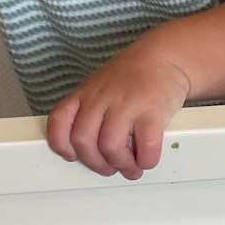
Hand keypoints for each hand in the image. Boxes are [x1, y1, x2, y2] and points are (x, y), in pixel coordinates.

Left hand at [45, 39, 191, 179]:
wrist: (165, 56)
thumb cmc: (133, 76)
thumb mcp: (100, 86)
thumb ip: (89, 111)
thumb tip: (89, 148)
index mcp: (85, 93)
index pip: (59, 121)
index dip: (61, 145)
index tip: (72, 156)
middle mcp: (101, 98)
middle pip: (83, 140)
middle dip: (95, 163)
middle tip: (109, 168)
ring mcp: (127, 104)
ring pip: (110, 146)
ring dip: (120, 164)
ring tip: (131, 167)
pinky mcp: (153, 111)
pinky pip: (145, 145)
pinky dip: (146, 160)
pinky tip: (147, 158)